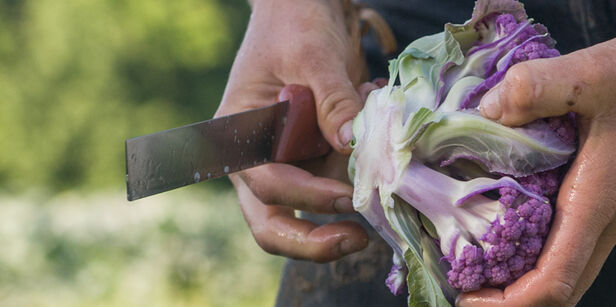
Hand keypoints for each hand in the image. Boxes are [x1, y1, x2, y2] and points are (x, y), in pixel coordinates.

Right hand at [217, 0, 374, 261]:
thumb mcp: (312, 54)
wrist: (304, 4)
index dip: (307, 197)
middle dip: (312, 241)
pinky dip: (367, 170)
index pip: (266, 184)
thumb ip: (333, 100)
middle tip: (357, 241)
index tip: (349, 197)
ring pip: (313, 211)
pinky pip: (342, 180)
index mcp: (238, 137)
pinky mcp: (318, 158)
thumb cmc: (293, 22)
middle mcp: (258, 159)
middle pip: (272, 223)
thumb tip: (354, 146)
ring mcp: (289, 162)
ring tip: (384, 148)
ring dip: (353, 195)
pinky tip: (378, 122)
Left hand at [458, 39, 615, 305]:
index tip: (465, 301)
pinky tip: (496, 229)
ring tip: (468, 263)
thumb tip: (488, 111)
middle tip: (458, 287)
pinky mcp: (600, 201)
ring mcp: (605, 215)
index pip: (554, 280)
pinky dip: (530, 251)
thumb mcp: (592, 75)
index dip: (509, 303)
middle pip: (558, 287)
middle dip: (507, 298)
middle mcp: (605, 221)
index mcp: (597, 204)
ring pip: (563, 267)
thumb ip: (539, 88)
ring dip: (518, 278)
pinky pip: (565, 243)